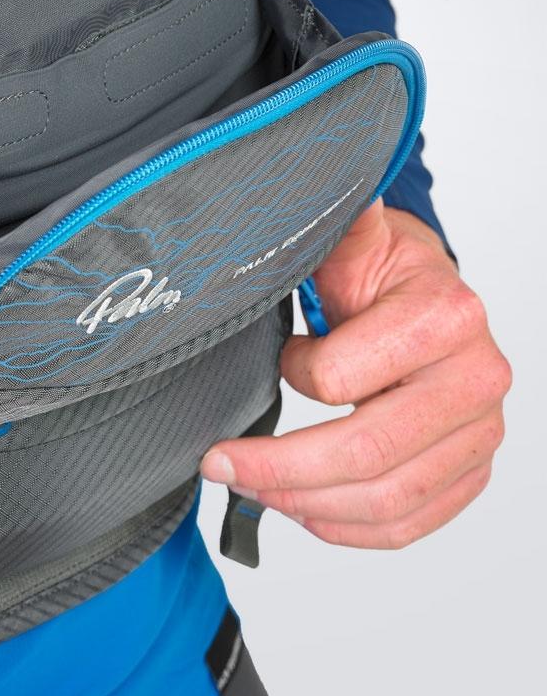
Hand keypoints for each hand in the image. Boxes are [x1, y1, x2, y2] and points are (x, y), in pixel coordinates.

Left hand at [202, 200, 510, 548]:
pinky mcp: (467, 471)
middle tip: (217, 462)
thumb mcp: (355, 236)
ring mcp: (478, 434)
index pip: (342, 378)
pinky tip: (304, 510)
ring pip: (385, 502)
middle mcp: (477, 380)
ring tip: (250, 484)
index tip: (274, 357)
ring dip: (302, 503)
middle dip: (276, 467)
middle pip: (365, 455)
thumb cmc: (385, 270)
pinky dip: (348, 528)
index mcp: (445, 315)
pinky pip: (409, 524)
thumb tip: (300, 168)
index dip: (290, 374)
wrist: (430, 297)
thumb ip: (336, 222)